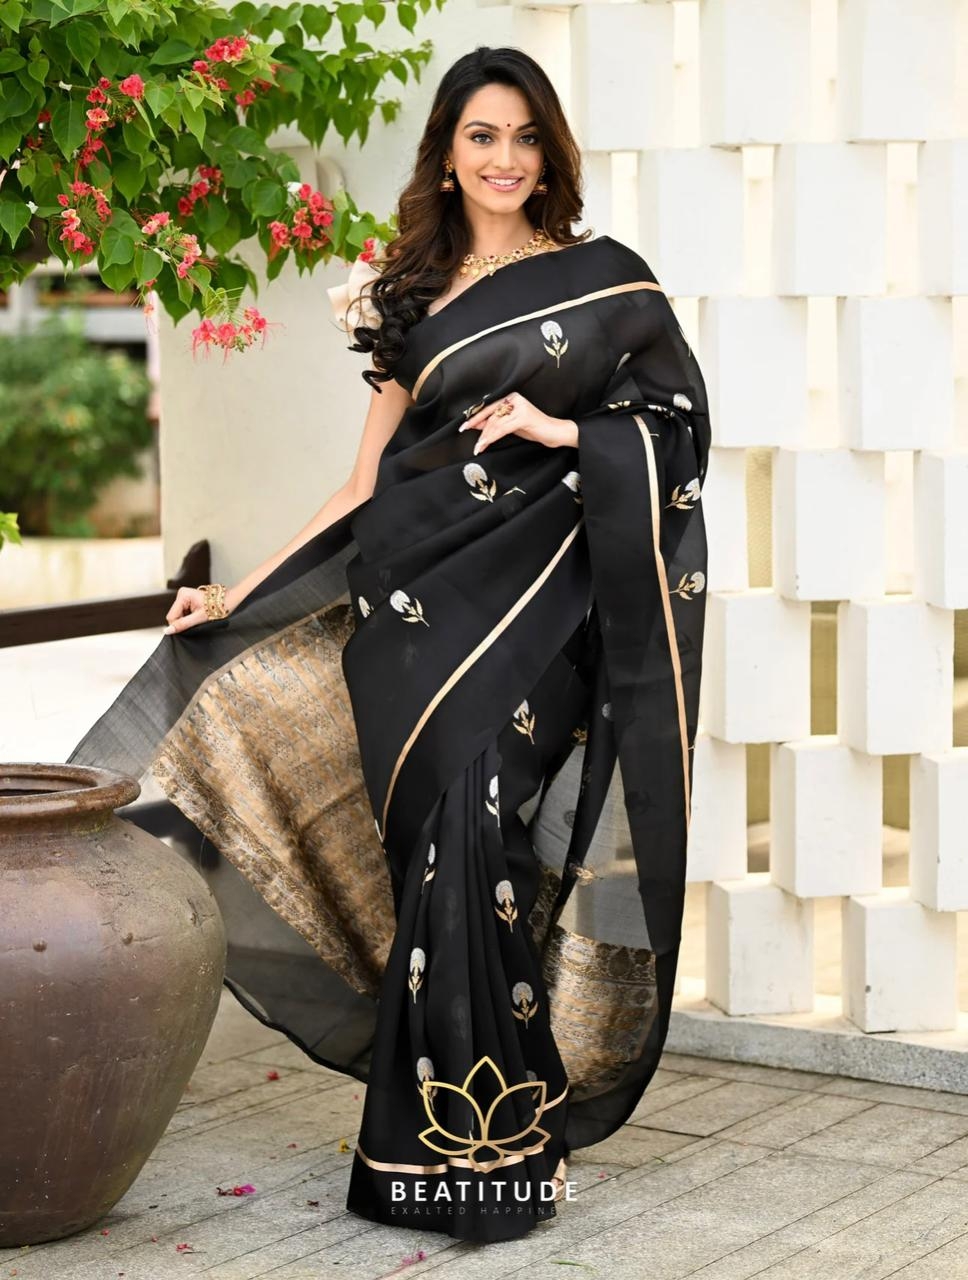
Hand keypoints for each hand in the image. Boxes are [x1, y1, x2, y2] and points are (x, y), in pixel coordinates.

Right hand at [163, 585, 233, 634]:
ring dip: (188, 620)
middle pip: (175, 616)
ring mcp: (184, 597)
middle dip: (184, 622)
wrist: (229, 602)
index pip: (171, 616)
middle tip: (197, 621)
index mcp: (182, 595)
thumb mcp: (199, 618)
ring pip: (179, 616)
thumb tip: (168, 630)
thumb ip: (183, 624)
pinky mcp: (188, 601)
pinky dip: (190, 618)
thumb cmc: (218, 607)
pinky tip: (198, 616)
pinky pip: (184, 614)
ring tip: (199, 618)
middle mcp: (182, 594)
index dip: (178, 625)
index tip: (190, 627)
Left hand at [458, 391, 577, 454]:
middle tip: (474, 444)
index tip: (463, 427)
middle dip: (480, 431)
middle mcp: (514, 399)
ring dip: (485, 437)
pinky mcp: (524, 416)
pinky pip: (503, 428)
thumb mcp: (511, 426)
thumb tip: (476, 425)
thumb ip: (496, 423)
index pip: (489, 408)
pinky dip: (493, 437)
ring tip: (479, 447)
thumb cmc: (534, 429)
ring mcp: (520, 406)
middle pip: (491, 416)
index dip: (475, 418)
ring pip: (495, 423)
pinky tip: (487, 443)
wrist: (554, 433)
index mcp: (511, 398)